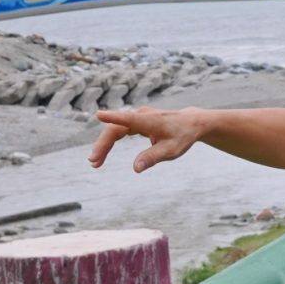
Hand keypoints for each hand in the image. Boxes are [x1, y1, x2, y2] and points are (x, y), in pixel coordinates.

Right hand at [89, 107, 203, 171]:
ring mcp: (137, 117)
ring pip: (115, 130)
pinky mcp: (136, 121)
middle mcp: (141, 116)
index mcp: (150, 121)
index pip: (128, 119)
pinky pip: (119, 131)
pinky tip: (102, 154)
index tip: (99, 115)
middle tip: (94, 162)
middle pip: (116, 128)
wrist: (191, 123)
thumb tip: (135, 168)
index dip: (113, 117)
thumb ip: (153, 158)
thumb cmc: (182, 136)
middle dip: (103, 144)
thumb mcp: (171, 151)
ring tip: (95, 163)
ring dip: (104, 145)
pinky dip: (110, 142)